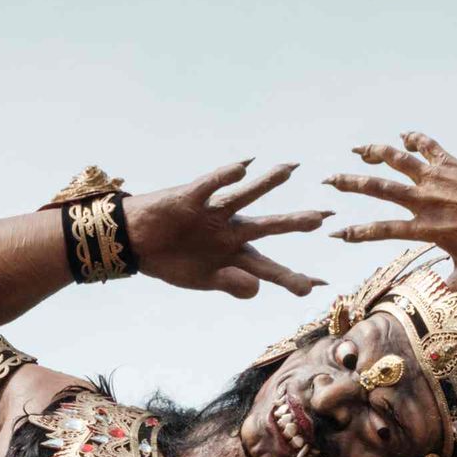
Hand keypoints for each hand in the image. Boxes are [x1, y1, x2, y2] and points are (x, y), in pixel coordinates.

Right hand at [124, 162, 327, 300]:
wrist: (135, 242)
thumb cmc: (172, 260)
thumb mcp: (202, 279)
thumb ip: (232, 283)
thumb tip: (257, 288)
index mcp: (236, 255)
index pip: (269, 268)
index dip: (291, 277)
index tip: (318, 285)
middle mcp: (230, 232)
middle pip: (266, 228)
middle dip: (292, 224)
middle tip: (321, 218)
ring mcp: (212, 214)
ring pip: (243, 198)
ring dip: (265, 184)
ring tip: (288, 169)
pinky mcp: (190, 199)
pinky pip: (209, 186)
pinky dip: (224, 177)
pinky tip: (243, 168)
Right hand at [324, 135, 456, 285]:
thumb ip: (453, 288)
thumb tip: (438, 307)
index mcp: (428, 228)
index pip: (383, 230)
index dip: (357, 233)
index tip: (336, 233)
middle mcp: (428, 201)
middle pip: (382, 189)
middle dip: (352, 184)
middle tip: (329, 180)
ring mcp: (440, 179)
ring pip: (401, 160)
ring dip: (377, 152)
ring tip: (357, 150)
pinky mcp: (454, 163)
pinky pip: (429, 146)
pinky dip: (415, 138)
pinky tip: (403, 134)